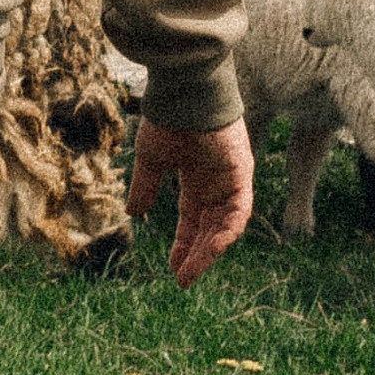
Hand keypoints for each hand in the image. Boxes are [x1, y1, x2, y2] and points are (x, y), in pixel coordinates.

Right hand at [126, 118, 254, 286]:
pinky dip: (225, 232)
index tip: (172, 268)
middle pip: (209, 229)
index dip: (183, 244)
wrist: (184, 94)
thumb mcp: (152, 160)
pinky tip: (210, 249)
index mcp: (197, 180)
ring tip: (190, 273)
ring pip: (224, 226)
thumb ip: (145, 187)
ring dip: (209, 251)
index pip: (192, 220)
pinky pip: (238, 212)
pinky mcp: (241, 176)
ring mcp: (231, 181)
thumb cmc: (167, 120)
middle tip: (183, 280)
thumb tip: (132, 214)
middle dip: (196, 255)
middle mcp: (217, 184)